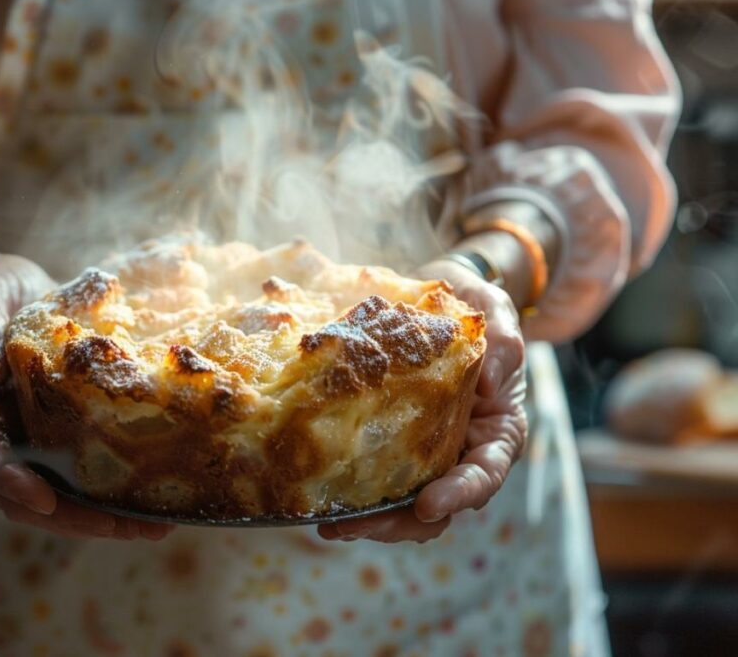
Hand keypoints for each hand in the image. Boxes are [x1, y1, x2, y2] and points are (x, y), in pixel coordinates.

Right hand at [0, 254, 172, 540]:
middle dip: (73, 518)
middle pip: (24, 496)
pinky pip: (81, 474)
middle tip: (124, 527)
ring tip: (153, 525)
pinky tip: (154, 498)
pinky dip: (111, 492)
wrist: (11, 291)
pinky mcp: (58, 436)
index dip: (12, 482)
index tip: (45, 501)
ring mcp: (28, 440)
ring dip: (101, 518)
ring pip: (57, 497)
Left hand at [318, 259, 526, 543]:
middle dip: (399, 524)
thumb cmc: (477, 308)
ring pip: (402, 504)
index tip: (427, 505)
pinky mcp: (390, 440)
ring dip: (369, 520)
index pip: (484, 475)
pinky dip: (350, 492)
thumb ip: (504, 347)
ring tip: (329, 524)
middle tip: (356, 525)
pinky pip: (372, 474)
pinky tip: (317, 498)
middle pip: (438, 507)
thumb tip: (488, 385)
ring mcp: (424, 451)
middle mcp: (460, 451)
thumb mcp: (499, 318)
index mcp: (496, 432)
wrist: (442, 296)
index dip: (459, 495)